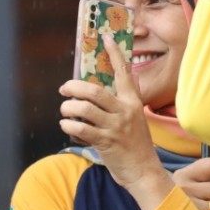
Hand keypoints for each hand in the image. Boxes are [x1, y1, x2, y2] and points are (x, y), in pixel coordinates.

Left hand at [60, 35, 166, 196]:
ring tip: (66, 112)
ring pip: (83, 108)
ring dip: (68, 108)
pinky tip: (68, 126)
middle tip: (65, 89)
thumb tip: (124, 80)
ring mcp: (115, 127)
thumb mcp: (137, 118)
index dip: (114, 54)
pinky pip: (79, 128)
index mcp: (133, 102)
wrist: (145, 172)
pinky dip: (68, 125)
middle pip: (94, 90)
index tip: (105, 38)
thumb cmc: (137, 145)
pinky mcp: (105, 142)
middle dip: (73, 87)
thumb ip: (128, 99)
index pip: (124, 72)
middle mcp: (125, 111)